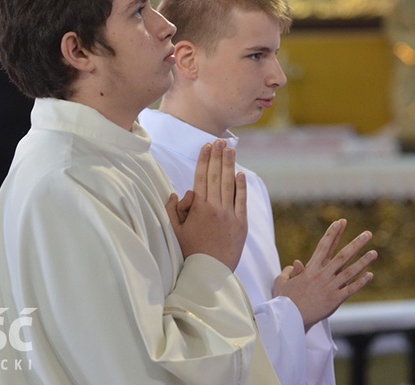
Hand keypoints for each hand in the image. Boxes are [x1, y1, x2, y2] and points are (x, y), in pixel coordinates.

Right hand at [168, 140, 247, 270]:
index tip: (206, 146)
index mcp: (199, 209)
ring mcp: (230, 216)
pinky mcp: (241, 225)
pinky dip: (242, 187)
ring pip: (230, 185)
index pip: (201, 178)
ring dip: (230, 165)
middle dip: (218, 156)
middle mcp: (216, 208)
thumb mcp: (174, 232)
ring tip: (230, 149)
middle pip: (216, 176)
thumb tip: (177, 193)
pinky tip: (241, 174)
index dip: (204, 160)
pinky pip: (242, 201)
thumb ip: (173, 211)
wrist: (209, 274)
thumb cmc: (188, 253)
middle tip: (220, 141)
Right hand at [273, 218, 376, 331]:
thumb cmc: (284, 301)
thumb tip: (297, 263)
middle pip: (342, 255)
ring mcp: (330, 287)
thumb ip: (290, 271)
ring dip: (363, 261)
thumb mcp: (282, 282)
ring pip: (350, 271)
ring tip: (374, 252)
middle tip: (367, 233)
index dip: (333, 233)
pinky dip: (361, 282)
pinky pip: (351, 289)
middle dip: (356, 243)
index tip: (340, 222)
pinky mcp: (335, 299)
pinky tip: (370, 275)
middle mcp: (322, 275)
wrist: (290, 319)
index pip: (324, 246)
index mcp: (310, 268)